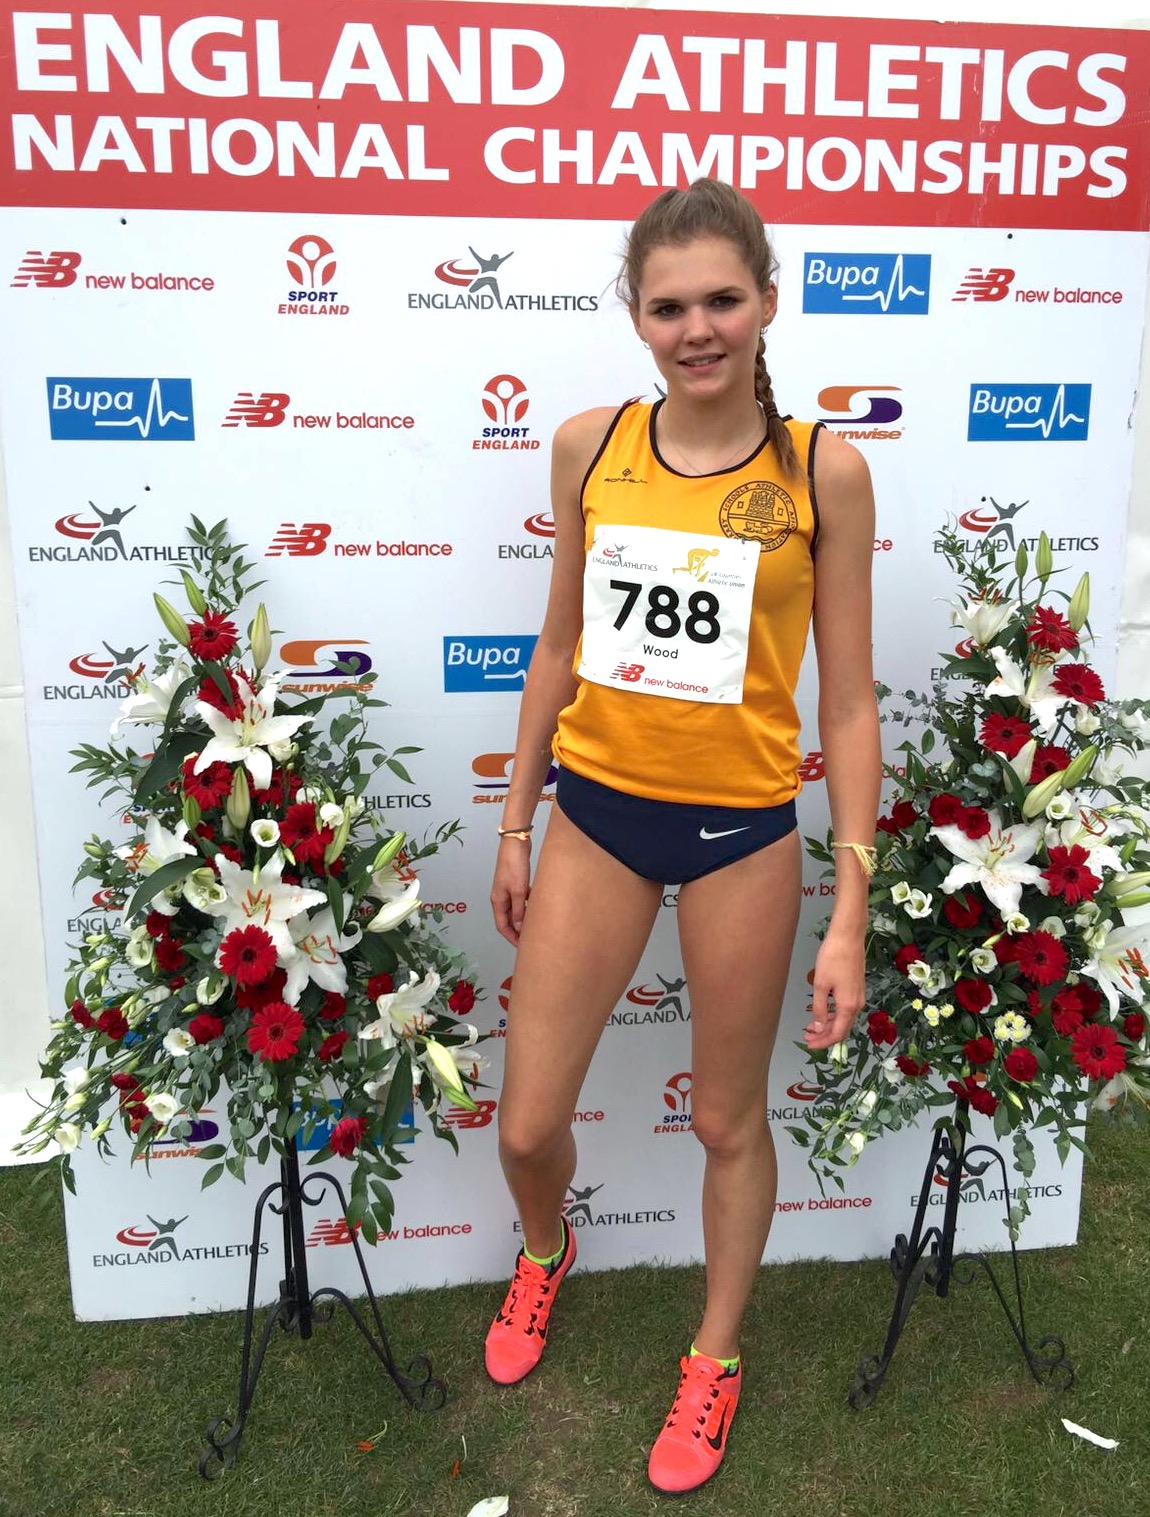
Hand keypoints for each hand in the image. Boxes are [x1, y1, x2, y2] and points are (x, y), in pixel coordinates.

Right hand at [490, 837, 531, 945]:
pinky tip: (538, 908)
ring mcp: (508, 889)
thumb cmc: (515, 865)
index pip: (502, 926)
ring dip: (523, 919)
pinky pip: (521, 900)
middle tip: (530, 940)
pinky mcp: (516, 882)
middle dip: (517, 931)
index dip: (511, 938)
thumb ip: (519, 910)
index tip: (522, 947)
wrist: (516, 842)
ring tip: (536, 927)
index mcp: (498, 900)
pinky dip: (528, 906)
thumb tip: (520, 928)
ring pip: (516, 910)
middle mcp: (501, 897)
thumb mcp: (518, 890)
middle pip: (508, 919)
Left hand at [804, 928, 865, 1050]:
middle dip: (825, 1035)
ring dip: (828, 1025)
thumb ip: (819, 1008)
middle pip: (842, 1029)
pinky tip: (822, 1012)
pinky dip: (834, 1014)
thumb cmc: (832, 959)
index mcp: (848, 1006)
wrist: (848, 938)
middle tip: (807, 1036)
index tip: (810, 1044)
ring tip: (811, 1026)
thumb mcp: (821, 985)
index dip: (823, 1042)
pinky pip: (846, 1009)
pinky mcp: (857, 988)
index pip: (837, 1034)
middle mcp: (857, 1004)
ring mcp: (859, 996)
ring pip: (844, 1019)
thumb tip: (818, 1027)